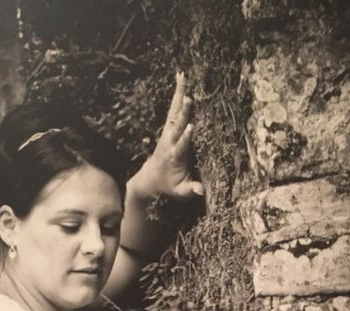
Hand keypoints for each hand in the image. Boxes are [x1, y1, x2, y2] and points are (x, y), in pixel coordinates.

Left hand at [134, 72, 203, 199]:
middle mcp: (169, 142)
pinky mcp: (168, 128)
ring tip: (183, 77)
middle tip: (189, 97)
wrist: (149, 179)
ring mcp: (167, 133)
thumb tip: (200, 190)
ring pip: (174, 111)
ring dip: (179, 95)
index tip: (192, 127)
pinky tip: (181, 80)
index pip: (181, 146)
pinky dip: (177, 94)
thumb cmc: (168, 186)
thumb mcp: (179, 193)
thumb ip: (189, 190)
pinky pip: (173, 109)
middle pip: (176, 125)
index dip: (186, 137)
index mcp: (174, 157)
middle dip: (183, 112)